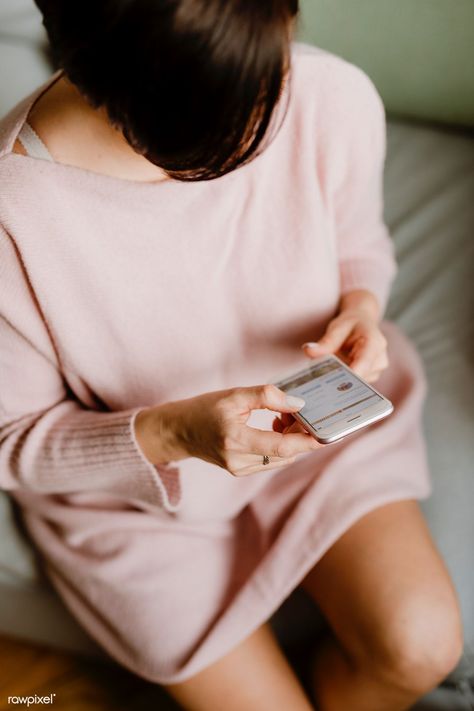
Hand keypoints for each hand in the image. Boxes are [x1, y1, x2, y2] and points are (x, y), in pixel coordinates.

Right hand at [134, 384, 323, 476]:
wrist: (178, 431)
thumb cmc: (204, 408)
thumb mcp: (234, 395)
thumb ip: (267, 396)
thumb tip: (299, 404)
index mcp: (235, 438)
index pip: (281, 446)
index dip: (308, 441)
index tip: (327, 434)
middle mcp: (238, 460)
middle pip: (285, 454)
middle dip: (302, 435)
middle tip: (305, 413)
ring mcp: (239, 469)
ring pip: (281, 458)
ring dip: (291, 439)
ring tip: (285, 416)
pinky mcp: (241, 470)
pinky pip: (271, 459)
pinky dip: (280, 444)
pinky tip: (275, 426)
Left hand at [301, 290, 387, 382]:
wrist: (362, 324)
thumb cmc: (350, 325)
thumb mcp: (337, 328)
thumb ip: (325, 342)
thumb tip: (308, 350)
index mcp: (375, 343)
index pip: (364, 363)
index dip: (350, 375)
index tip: (333, 383)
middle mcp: (380, 360)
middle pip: (359, 377)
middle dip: (339, 379)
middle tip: (319, 380)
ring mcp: (376, 371)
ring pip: (356, 384)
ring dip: (340, 380)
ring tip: (326, 373)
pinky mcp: (369, 378)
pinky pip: (355, 385)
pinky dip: (342, 381)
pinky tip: (332, 376)